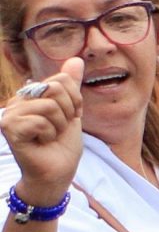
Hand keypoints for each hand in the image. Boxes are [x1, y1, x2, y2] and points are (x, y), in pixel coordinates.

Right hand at [1, 56, 84, 199]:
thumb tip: (76, 59)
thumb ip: (70, 86)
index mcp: (30, 95)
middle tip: (58, 129)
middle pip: (55, 89)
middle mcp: (16, 101)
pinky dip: (50, 134)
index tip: (69, 117)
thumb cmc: (61, 144)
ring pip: (49, 105)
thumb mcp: (71, 111)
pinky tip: (42, 142)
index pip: (61, 81)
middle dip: (67, 112)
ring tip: (50, 136)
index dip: (74, 100)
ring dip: (59, 125)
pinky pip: (41, 121)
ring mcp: (10, 114)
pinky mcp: (9, 128)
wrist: (57, 172)